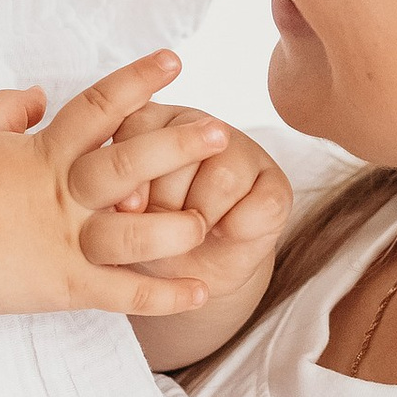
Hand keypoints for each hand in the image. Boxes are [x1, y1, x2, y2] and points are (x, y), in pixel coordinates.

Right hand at [0, 50, 232, 320]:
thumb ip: (7, 107)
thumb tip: (39, 93)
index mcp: (46, 153)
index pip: (99, 107)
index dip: (137, 81)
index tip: (173, 62)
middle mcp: (65, 195)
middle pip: (129, 165)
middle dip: (177, 147)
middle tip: (219, 133)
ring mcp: (68, 242)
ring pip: (135, 234)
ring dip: (177, 227)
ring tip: (209, 218)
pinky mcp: (68, 285)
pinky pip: (123, 293)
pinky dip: (164, 295)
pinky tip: (201, 291)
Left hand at [105, 108, 290, 302]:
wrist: (190, 275)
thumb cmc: (149, 235)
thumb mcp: (121, 213)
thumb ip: (119, 194)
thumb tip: (129, 204)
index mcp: (155, 122)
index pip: (141, 125)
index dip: (134, 174)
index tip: (128, 207)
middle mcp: (202, 126)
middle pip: (184, 152)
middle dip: (165, 203)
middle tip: (161, 224)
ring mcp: (245, 151)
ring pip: (224, 178)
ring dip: (202, 217)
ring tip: (193, 231)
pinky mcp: (277, 186)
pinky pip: (261, 204)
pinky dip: (238, 229)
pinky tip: (225, 233)